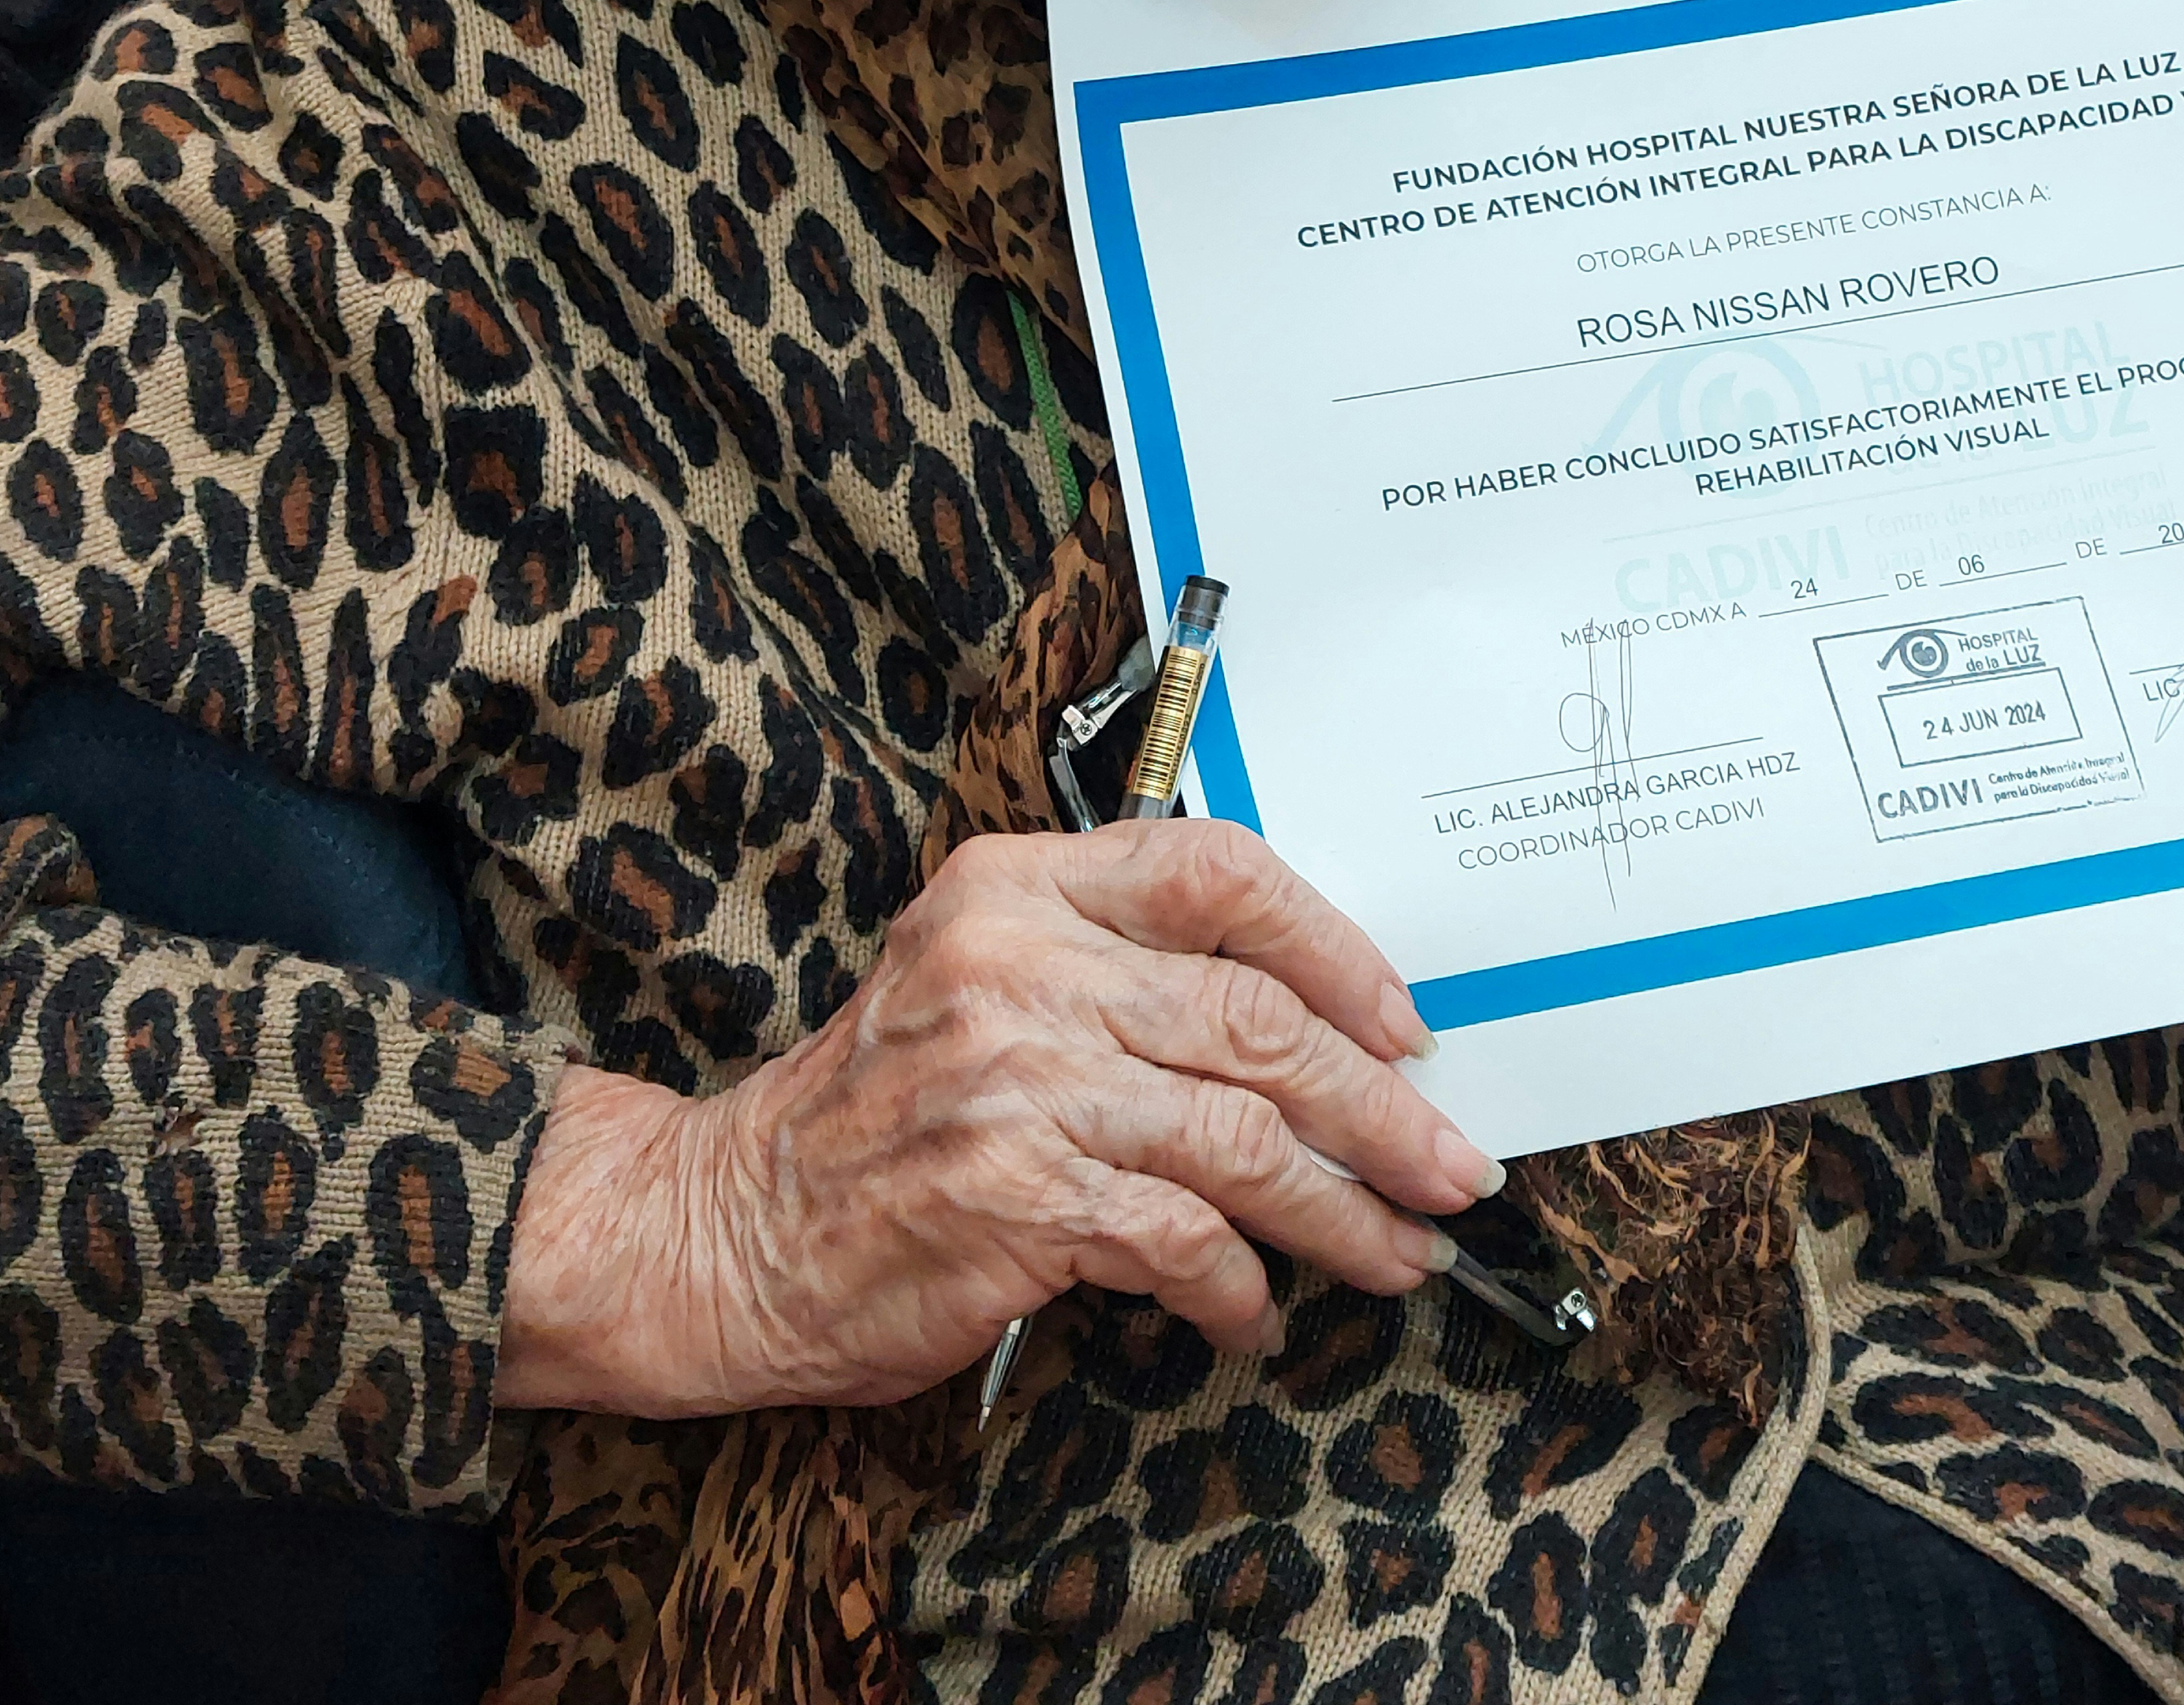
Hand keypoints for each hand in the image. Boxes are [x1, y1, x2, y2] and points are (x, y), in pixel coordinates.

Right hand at [498, 819, 1499, 1415]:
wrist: (732, 1224)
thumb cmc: (878, 1109)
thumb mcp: (980, 974)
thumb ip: (1116, 967)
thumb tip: (1309, 1024)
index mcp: (1017, 886)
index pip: (1216, 871)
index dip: (1333, 946)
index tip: (1405, 1024)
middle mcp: (1019, 965)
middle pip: (1257, 1017)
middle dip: (1379, 1104)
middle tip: (1452, 1164)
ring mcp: (1015, 1081)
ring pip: (1241, 1135)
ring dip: (1342, 1208)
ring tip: (1399, 1252)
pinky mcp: (1013, 1198)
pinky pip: (1179, 1236)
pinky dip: (1237, 1285)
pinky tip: (1254, 1312)